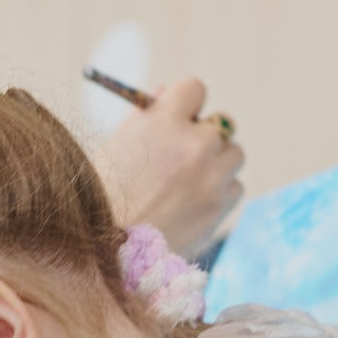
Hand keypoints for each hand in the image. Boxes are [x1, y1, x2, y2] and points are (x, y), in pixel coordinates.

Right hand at [93, 74, 245, 258]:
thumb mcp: (116, 145)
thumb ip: (145, 117)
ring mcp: (211, 176)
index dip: (185, 103)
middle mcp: (194, 144)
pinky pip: (235, 187)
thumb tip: (166, 93)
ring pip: (234, 154)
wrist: (106, 249)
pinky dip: (220, 192)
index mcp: (164, 120)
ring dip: (217, 163)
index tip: (179, 117)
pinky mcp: (220, 206)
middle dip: (204, 136)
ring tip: (189, 183)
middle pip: (221, 124)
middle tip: (184, 155)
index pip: (195, 89)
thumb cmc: (103, 194)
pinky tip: (193, 203)